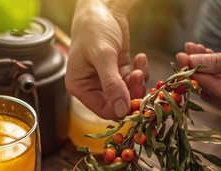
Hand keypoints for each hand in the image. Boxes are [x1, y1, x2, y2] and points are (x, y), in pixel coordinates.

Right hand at [65, 0, 148, 119]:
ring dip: (138, 83)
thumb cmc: (94, 28)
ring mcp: (106, 79)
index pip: (103, 110)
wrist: (102, 7)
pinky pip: (133, 81)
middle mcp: (92, 86)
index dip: (121, 109)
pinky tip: (140, 58)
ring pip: (128, 94)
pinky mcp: (119, 70)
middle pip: (118, 104)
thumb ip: (112, 84)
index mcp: (80, 87)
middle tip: (139, 78)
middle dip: (131, 94)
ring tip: (139, 67)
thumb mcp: (103, 56)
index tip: (137, 103)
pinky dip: (140, 72)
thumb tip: (122, 110)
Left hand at [176, 37, 220, 117]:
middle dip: (195, 69)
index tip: (180, 57)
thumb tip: (189, 60)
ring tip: (193, 47)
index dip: (192, 73)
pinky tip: (204, 52)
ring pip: (212, 83)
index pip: (211, 88)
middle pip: (209, 88)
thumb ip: (219, 61)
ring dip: (202, 65)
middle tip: (185, 51)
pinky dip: (212, 66)